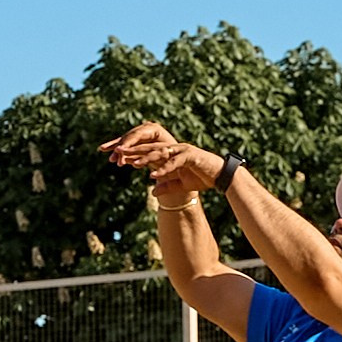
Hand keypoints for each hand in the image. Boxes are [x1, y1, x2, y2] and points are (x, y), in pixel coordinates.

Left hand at [101, 124, 221, 201]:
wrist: (222, 176)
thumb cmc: (202, 178)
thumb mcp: (181, 185)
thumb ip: (167, 186)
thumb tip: (152, 193)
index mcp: (172, 152)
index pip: (149, 151)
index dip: (135, 153)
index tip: (119, 157)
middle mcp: (176, 148)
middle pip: (151, 148)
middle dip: (135, 150)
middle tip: (118, 152)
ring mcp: (183, 150)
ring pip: (161, 153)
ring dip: (146, 158)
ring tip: (132, 163)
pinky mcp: (191, 156)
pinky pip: (174, 163)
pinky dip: (164, 169)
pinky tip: (153, 175)